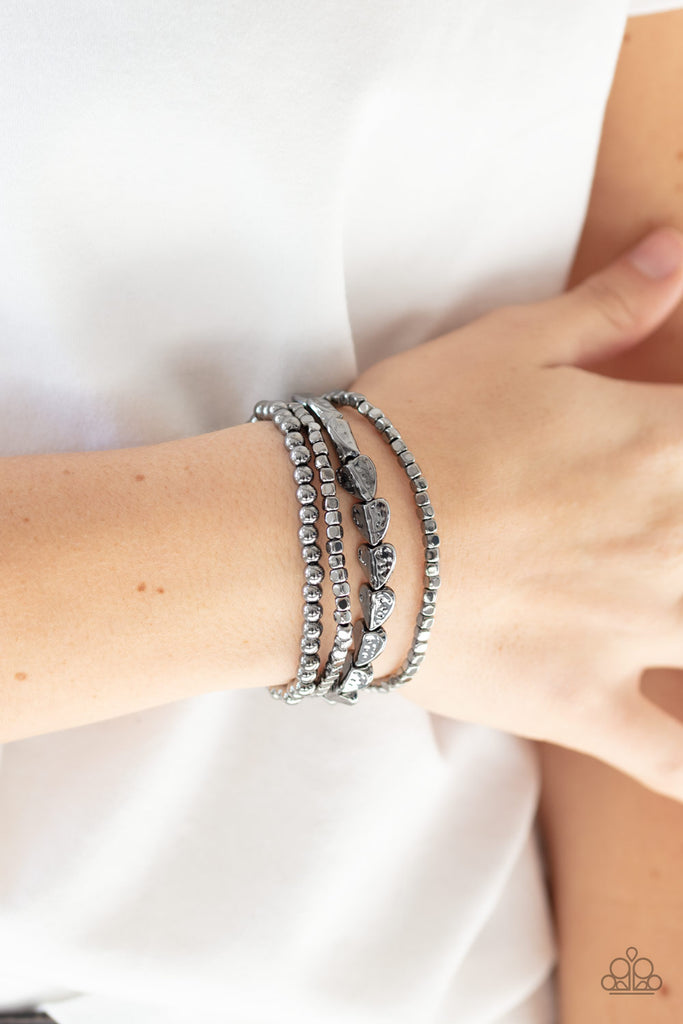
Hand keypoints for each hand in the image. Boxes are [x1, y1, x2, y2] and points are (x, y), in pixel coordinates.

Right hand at [351, 227, 682, 801]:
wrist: (332, 536)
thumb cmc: (411, 429)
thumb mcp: (511, 345)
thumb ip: (610, 306)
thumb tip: (676, 252)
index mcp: (666, 444)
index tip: (679, 446)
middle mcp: (674, 540)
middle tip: (666, 536)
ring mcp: (637, 631)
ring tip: (672, 605)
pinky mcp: (584, 703)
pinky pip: (670, 757)